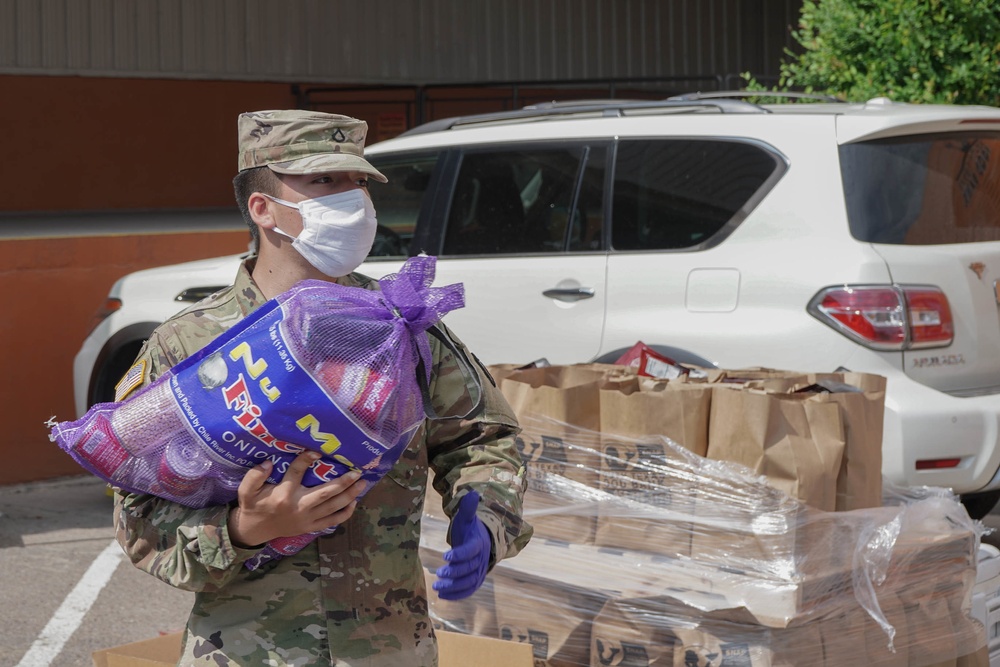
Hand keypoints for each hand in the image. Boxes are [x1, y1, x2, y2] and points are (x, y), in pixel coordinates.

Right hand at [228, 451, 366, 547]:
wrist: (254, 530)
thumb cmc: (253, 506)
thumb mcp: (247, 490)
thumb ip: (254, 475)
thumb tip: (267, 463)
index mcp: (283, 494)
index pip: (297, 472)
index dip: (306, 460)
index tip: (318, 451)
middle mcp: (298, 506)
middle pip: (325, 493)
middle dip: (343, 482)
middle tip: (357, 472)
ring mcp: (307, 518)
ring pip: (333, 506)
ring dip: (350, 495)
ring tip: (362, 483)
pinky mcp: (311, 527)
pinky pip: (332, 521)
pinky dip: (345, 513)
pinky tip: (354, 502)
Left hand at [433, 490, 491, 599]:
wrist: (479, 540)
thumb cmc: (468, 529)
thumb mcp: (466, 518)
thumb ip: (467, 509)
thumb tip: (472, 494)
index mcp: (478, 543)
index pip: (471, 550)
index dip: (460, 554)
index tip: (445, 556)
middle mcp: (481, 558)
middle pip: (470, 568)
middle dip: (454, 572)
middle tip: (439, 574)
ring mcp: (479, 571)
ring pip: (469, 582)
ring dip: (454, 586)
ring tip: (437, 588)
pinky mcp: (475, 580)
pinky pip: (469, 589)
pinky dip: (458, 595)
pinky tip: (443, 597)